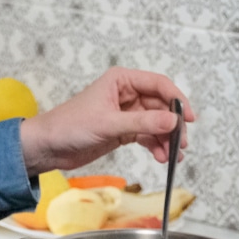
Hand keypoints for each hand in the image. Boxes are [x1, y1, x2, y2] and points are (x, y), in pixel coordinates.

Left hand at [18, 67, 192, 175]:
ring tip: (172, 156)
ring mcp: (125, 113)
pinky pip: (148, 135)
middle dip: (173, 124)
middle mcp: (125, 93)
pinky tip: (162, 157)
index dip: (177, 99)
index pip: (158, 83)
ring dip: (167, 138)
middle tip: (182, 143)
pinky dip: (157, 145)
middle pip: (161, 105)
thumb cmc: (70, 126)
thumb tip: (173, 121)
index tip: (190, 119)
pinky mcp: (123, 130)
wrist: (49, 146)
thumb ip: (143, 123)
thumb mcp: (109, 124)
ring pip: (157, 122)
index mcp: (120, 80)